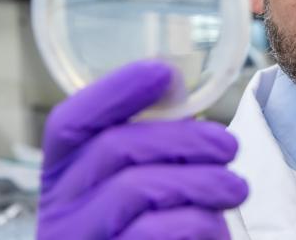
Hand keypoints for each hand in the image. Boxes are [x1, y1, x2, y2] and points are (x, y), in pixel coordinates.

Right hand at [37, 60, 247, 239]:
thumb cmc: (158, 224)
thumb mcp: (147, 179)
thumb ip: (155, 137)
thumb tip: (175, 82)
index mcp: (65, 175)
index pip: (70, 122)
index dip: (114, 91)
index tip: (163, 72)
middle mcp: (60, 208)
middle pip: (114, 147)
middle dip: (183, 138)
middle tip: (229, 146)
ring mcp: (79, 238)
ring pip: (138, 188)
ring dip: (200, 181)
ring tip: (235, 188)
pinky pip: (158, 231)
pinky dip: (198, 222)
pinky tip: (215, 225)